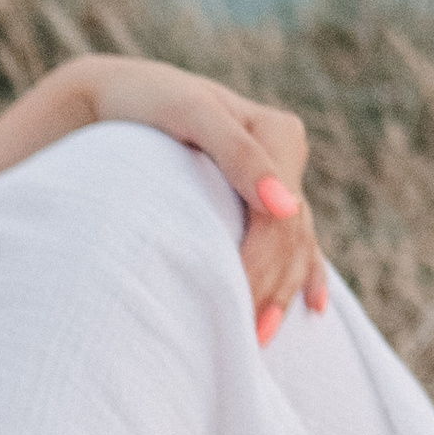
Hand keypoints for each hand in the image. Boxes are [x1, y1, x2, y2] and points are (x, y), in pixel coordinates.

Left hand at [59, 55, 329, 340]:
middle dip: (273, 286)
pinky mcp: (264, 196)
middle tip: (252, 337)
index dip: (263, 264)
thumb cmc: (147, 103)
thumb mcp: (188, 114)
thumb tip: (287, 207)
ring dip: (285, 291)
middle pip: (291, 233)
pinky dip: (303, 273)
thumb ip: (237, 154)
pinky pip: (296, 240)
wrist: (119, 96)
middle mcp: (285, 154)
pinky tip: (313, 307)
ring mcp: (278, 177)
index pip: (281, 215)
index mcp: (277, 132)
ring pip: (296, 242)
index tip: (241, 309)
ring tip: (263, 338)